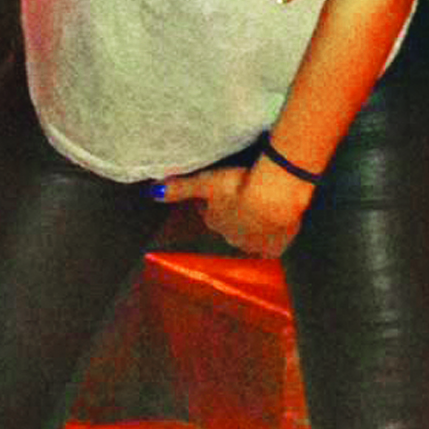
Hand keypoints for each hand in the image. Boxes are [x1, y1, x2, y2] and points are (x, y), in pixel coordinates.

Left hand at [155, 159, 313, 258]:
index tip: (220, 191)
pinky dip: (273, 238)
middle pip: (229, 227)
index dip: (213, 203)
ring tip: (260, 209)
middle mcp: (232, 237)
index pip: (209, 214)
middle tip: (242, 199)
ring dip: (252, 226)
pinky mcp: (276, 247)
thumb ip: (179, 188)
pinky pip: (272, 246)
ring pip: (250, 237)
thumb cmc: (237, 186)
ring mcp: (254, 244)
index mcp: (214, 221)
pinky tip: (276, 226)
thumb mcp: (205, 181)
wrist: (273, 197)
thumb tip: (152, 193)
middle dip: (232, 216)